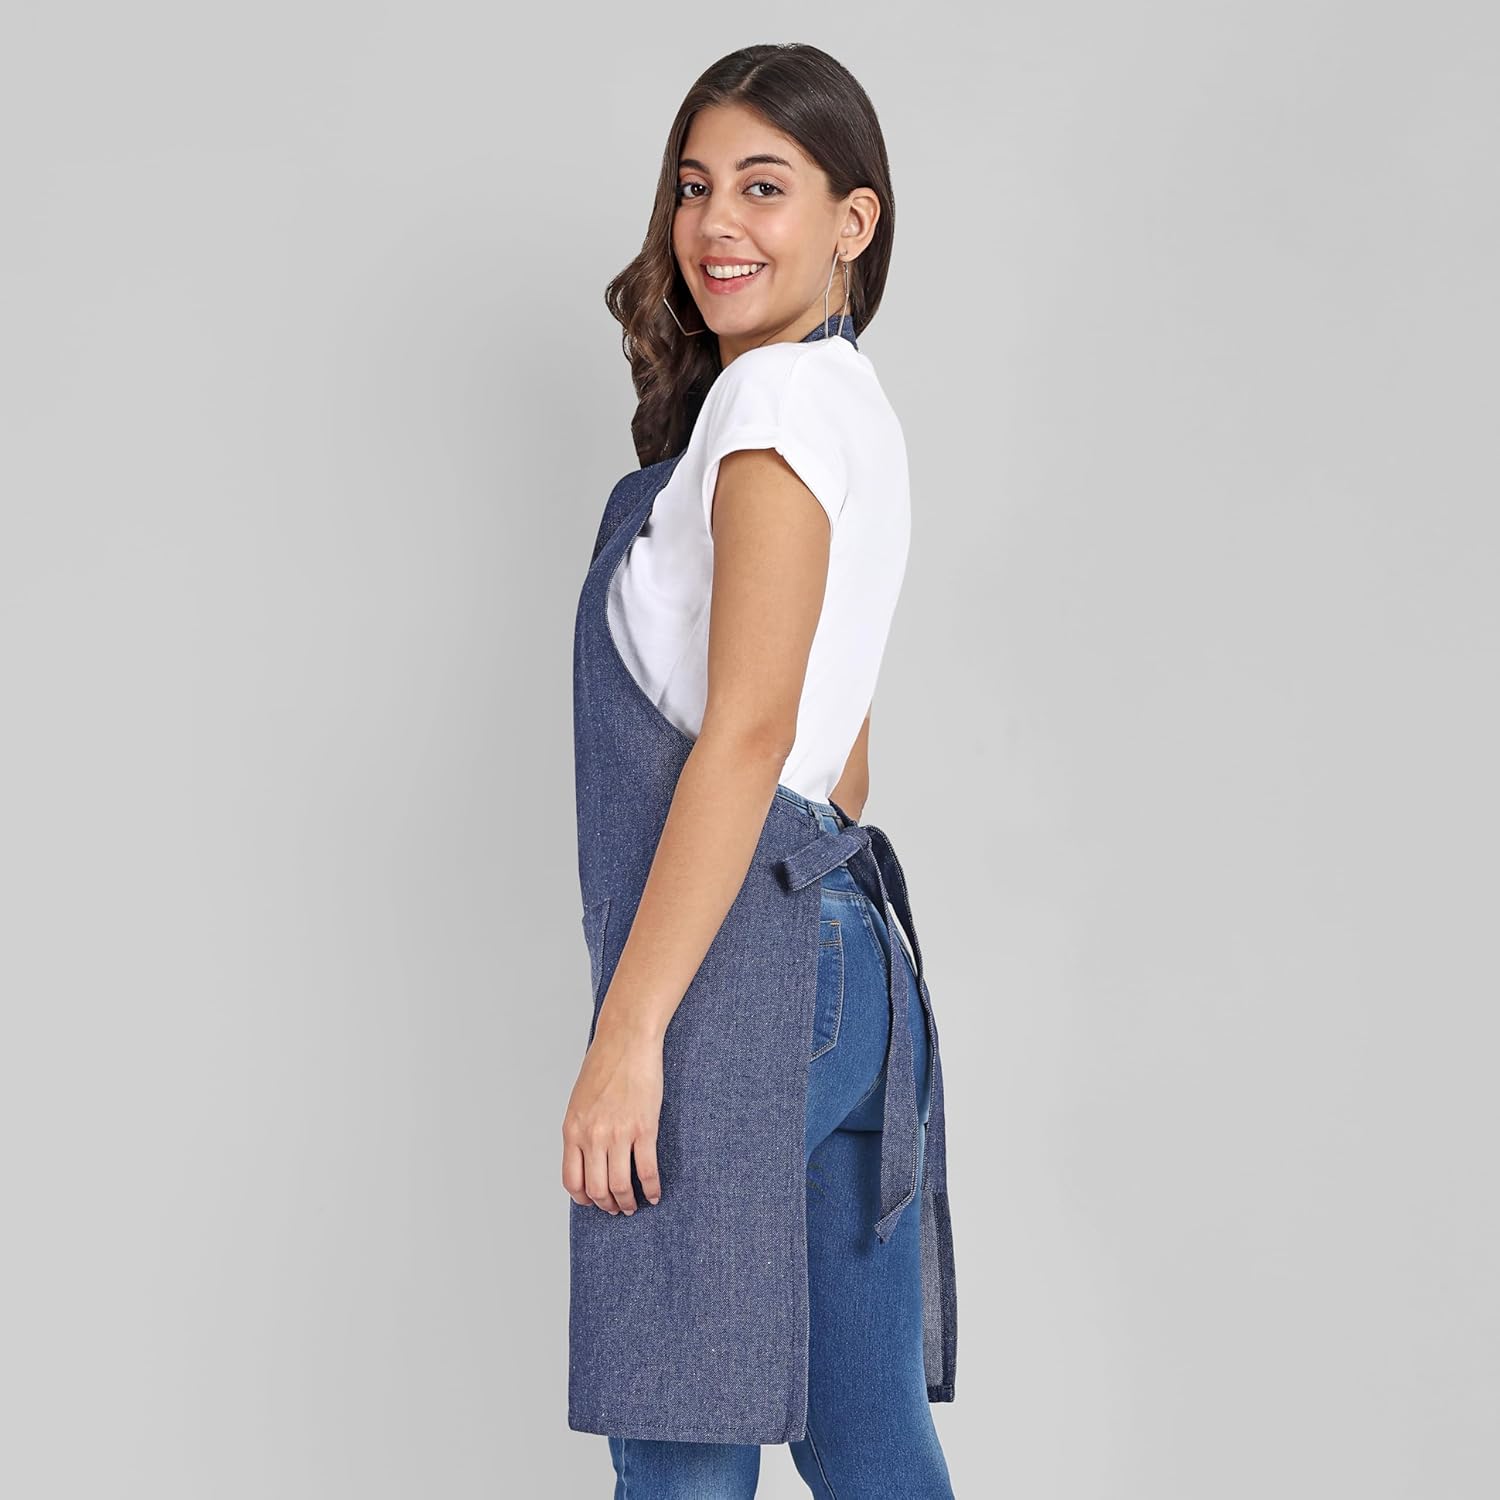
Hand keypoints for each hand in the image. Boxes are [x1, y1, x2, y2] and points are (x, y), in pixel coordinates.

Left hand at [561, 1020, 663, 1214]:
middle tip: (618, 1209)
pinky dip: (652, 1188)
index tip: (594, 1201)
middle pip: (598, 1189)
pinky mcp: (644, 1128)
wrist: (627, 1040)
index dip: (584, 1198)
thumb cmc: (604, 1064)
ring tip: (636, 1204)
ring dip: (629, 1202)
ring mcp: (618, 1134)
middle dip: (608, 1205)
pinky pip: (647, 1171)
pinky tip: (655, 1193)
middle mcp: (592, 1136)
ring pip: (621, 1186)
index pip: (573, 1180)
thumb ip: (581, 1129)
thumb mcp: (579, 1100)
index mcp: (572, 1130)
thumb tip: (587, 1157)